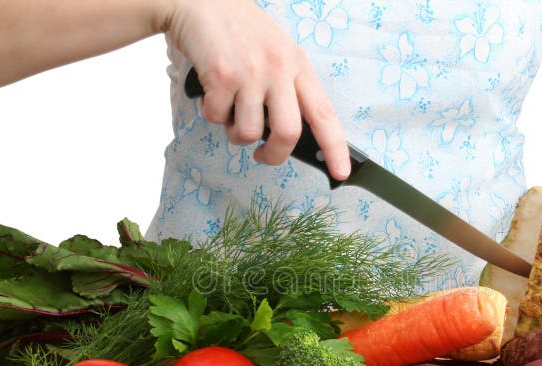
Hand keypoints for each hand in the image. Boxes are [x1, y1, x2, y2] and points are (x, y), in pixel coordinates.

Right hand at [163, 0, 350, 178]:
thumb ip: (287, 87)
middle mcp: (278, 69)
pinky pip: (217, 118)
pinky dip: (212, 114)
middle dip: (274, 154)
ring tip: (230, 113)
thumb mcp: (277, 52)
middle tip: (263, 154)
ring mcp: (250, 72)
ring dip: (235, 134)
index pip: (324, 114)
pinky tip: (211, 93)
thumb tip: (288, 134)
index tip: (341, 173)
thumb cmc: (238, 30)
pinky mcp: (221, 76)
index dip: (335, 148)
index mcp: (297, 65)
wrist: (200, 1)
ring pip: (248, 132)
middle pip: (288, 133)